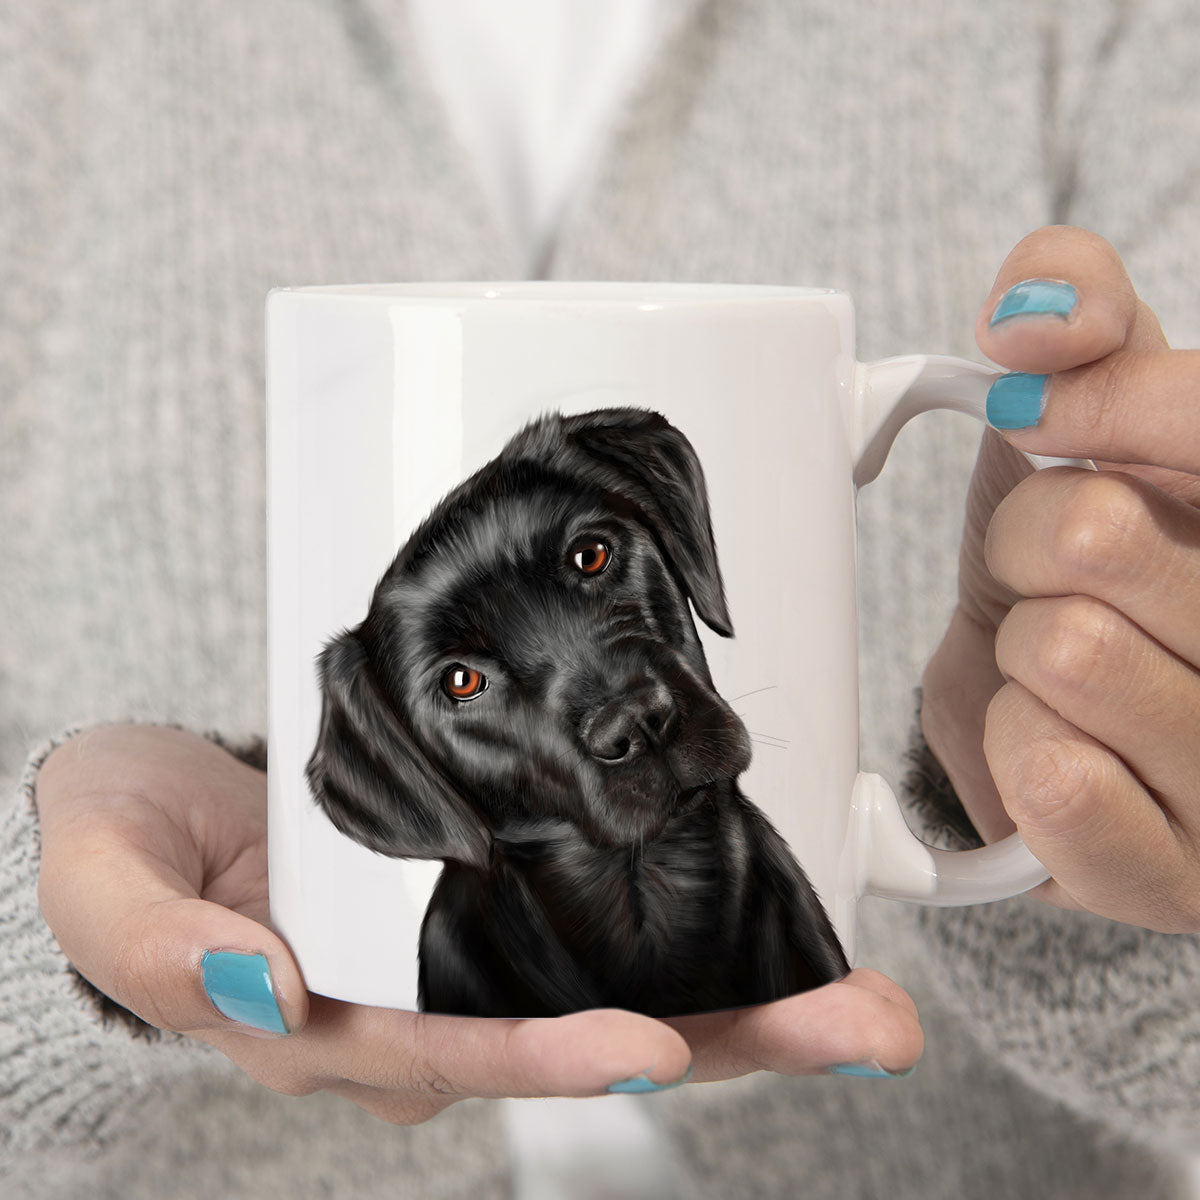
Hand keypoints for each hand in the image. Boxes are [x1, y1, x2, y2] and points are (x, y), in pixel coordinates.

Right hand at [34, 724, 921, 1124]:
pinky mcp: (490, 885)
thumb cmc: (125, 851)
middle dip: (730, 1041)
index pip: (465, 1053)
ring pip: (622, 984)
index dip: (556, 1057)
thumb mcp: (115, 900)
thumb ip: (172, 956)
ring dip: (746, 987)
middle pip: (592, 1036)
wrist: (148, 809)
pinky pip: (600, 915)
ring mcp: (469, 946)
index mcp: (342, 1027)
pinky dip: (692, 920)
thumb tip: (269, 987)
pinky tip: (776, 910)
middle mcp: (428, 1002)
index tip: (654, 1048)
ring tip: (868, 987)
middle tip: (866, 1026)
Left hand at [922, 225, 1199, 932]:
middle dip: (1027, 537)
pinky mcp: (1175, 878)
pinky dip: (1011, 745)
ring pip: (1064, 652)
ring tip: (1056, 663)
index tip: (1038, 412)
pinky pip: (1053, 783)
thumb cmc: (1079, 555)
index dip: (1097, 402)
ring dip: (1018, 648)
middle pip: (1091, 532)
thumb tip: (1034, 306)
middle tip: (1051, 568)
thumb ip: (1081, 316)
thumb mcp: (1088, 417)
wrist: (1049, 705)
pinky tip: (1049, 744)